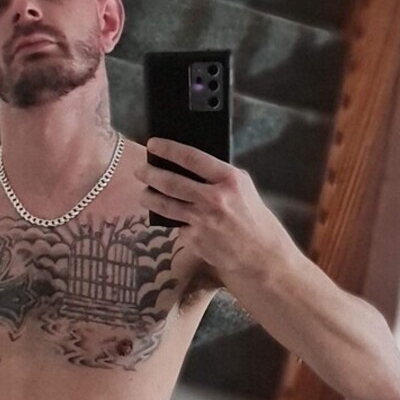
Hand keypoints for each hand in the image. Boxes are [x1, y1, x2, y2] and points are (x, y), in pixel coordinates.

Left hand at [136, 137, 289, 283]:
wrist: (260, 255)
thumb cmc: (253, 218)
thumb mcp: (242, 188)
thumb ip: (218, 176)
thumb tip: (189, 166)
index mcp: (228, 180)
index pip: (191, 157)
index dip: (168, 149)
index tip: (153, 145)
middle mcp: (213, 199)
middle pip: (171, 182)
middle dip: (150, 174)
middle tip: (139, 170)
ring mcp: (201, 221)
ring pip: (165, 205)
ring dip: (149, 198)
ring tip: (143, 193)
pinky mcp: (194, 240)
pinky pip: (177, 226)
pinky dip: (174, 223)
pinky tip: (173, 220)